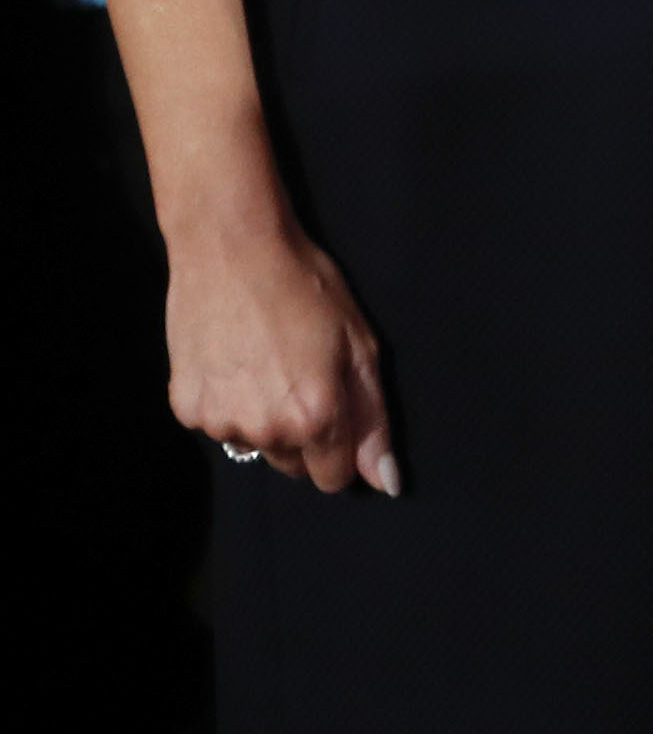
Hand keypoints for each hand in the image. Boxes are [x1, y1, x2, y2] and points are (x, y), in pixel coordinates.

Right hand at [162, 208, 394, 494]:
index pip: (332, 478)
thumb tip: (385, 480)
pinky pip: (218, 424)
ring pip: (254, 445)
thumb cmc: (306, 288)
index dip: (342, 452)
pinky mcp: (186, 409)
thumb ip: (373, 419)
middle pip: (293, 464)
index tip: (339, 419)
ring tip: (267, 364)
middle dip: (305, 435)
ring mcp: (219, 422)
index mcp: (315, 417)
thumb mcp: (360, 345)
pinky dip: (229, 404)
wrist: (232, 252)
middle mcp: (265, 430)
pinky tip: (236, 361)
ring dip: (264, 420)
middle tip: (302, 380)